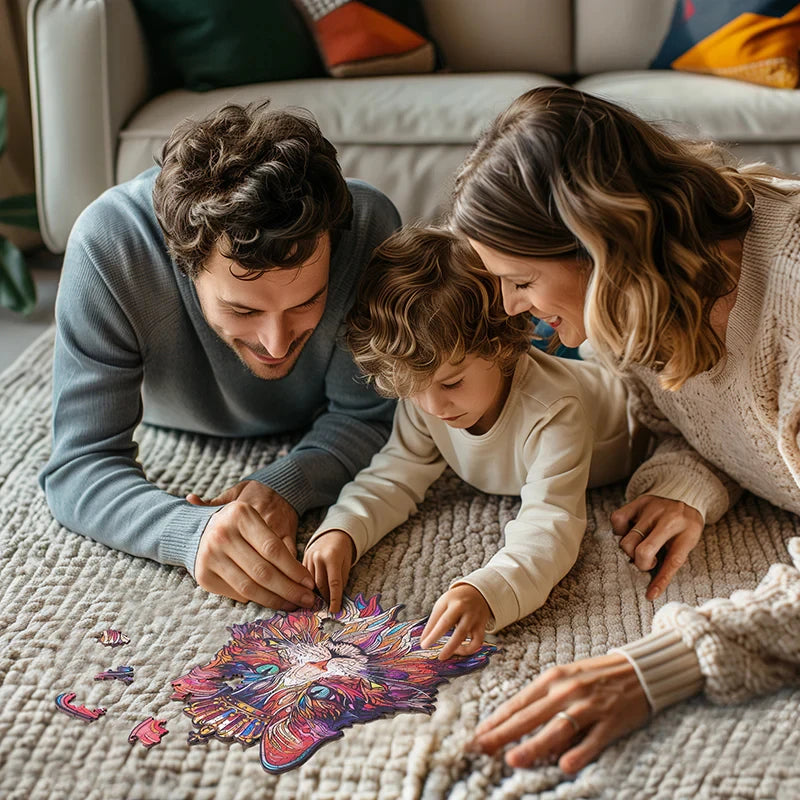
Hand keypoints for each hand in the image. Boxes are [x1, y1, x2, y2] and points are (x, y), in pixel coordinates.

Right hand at [190, 485, 313, 608]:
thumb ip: (276, 541)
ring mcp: (210, 556)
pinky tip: (270, 600)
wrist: (200, 530)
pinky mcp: (204, 575)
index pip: (273, 549)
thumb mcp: (256, 520)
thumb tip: (302, 576)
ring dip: (275, 600)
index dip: (294, 570)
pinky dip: (255, 599)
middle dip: (289, 589)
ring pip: (249, 587)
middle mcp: (223, 535)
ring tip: (293, 604)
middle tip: (307, 600)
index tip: (310, 583)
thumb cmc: (239, 525)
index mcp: (240, 515)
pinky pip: (236, 593)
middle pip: (263, 572)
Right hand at [302, 530, 355, 612]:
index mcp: (332, 556)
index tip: (335, 610)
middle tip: (328, 608)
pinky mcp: (302, 559)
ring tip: (320, 604)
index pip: (333, 582)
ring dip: (315, 594)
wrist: (333, 533)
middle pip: (320, 584)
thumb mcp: (347, 562)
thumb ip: (342, 579)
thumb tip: (336, 598)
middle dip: (324, 598)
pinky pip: (303, 577)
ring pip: (309, 582)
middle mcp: (317, 556)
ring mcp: (308, 557)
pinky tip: (311, 593)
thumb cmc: (343, 549)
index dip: (334, 598)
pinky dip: (307, 586)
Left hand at [419, 584, 490, 659]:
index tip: (424, 645)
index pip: (444, 621)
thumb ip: (433, 621)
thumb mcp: (442, 605)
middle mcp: (468, 611)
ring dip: (456, 649)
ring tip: (444, 655)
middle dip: (448, 646)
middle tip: (438, 657)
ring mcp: (476, 619)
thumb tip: (423, 641)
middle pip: (460, 631)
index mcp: (455, 603)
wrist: (477, 592)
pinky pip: (478, 642)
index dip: (433, 634)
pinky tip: (459, 650)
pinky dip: (468, 649)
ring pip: (471, 639)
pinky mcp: (481, 627)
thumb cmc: (455, 600)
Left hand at [468, 652, 648, 772]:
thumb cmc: (596, 676)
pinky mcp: (611, 720)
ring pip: (556, 728)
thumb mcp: (566, 679)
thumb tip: (520, 725)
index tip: (477, 735)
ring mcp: (589, 705)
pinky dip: (579, 752)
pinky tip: (564, 765)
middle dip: (503, 733)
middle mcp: (567, 690)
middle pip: (530, 715)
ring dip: (534, 745)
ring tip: (513, 760)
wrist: (639, 668)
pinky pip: (593, 739)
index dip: (497, 720)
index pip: (519, 703)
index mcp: (552, 678)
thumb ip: (545, 700)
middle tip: (481, 748)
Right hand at [611, 494, 702, 599]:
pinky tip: (629, 531)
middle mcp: (669, 519)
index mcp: (687, 534)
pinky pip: (617, 520)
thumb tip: (651, 590)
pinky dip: (619, 530)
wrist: (686, 499)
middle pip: (642, 551)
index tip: (649, 595)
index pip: (672, 562)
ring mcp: (652, 509)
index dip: (659, 581)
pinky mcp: (639, 502)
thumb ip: (670, 561)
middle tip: (648, 560)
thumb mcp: (687, 544)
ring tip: (639, 545)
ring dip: (629, 550)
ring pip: (627, 540)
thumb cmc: (685, 529)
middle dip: (641, 563)